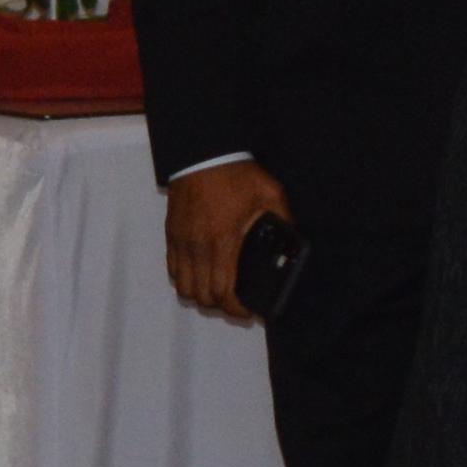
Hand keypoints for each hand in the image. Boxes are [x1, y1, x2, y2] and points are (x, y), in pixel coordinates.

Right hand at [163, 159, 293, 321]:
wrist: (205, 154)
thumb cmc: (236, 174)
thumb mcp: (270, 194)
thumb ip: (283, 221)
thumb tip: (294, 243)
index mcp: (223, 240)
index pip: (223, 291)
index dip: (236, 309)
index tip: (247, 312)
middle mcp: (198, 246)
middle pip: (202, 296)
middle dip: (220, 305)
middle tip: (236, 301)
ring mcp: (182, 242)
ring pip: (184, 287)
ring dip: (201, 295)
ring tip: (218, 290)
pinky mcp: (172, 235)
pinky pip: (173, 270)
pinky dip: (186, 279)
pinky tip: (202, 273)